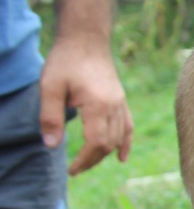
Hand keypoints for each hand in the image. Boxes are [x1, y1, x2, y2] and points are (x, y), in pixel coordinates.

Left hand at [38, 32, 131, 174]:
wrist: (86, 39)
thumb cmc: (65, 60)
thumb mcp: (49, 87)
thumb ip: (50, 117)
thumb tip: (52, 146)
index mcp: (98, 105)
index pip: (96, 142)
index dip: (85, 160)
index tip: (72, 170)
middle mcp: (115, 107)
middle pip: (109, 144)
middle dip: (93, 160)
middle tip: (75, 169)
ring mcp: (121, 103)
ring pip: (119, 138)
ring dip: (104, 154)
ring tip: (88, 163)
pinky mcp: (121, 100)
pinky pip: (128, 127)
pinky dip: (125, 144)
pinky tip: (121, 157)